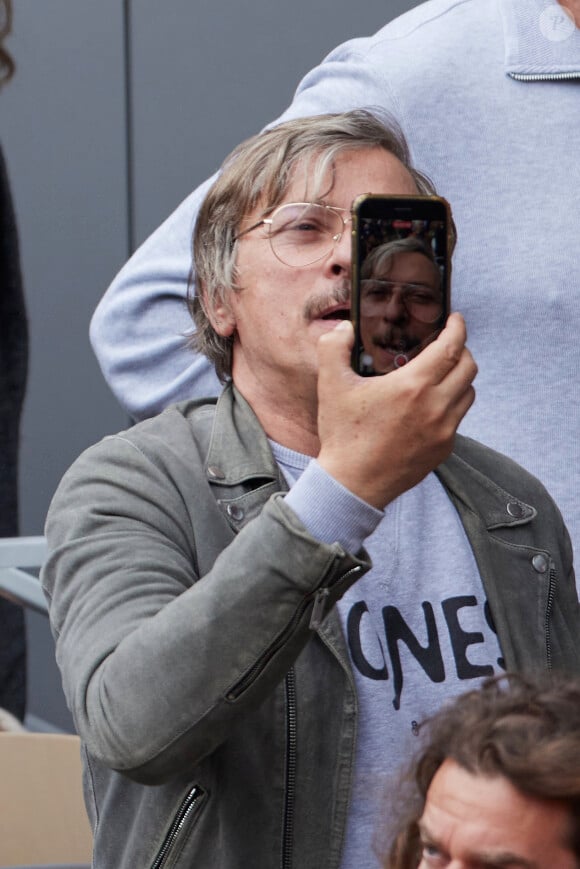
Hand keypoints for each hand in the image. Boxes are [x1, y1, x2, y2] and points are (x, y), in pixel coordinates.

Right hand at [316, 314, 476, 508]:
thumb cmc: (343, 434)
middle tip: (445, 345)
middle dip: (461, 349)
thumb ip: (333, 347)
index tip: (455, 320)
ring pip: (468, 393)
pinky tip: (430, 405)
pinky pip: (458, 419)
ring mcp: (443, 431)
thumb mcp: (330, 385)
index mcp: (412, 386)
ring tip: (440, 375)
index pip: (451, 347)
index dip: (458, 328)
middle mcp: (435, 406)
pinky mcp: (443, 449)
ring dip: (459, 378)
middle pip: (469, 367)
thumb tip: (345, 328)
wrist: (352, 484)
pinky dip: (451, 405)